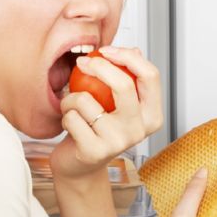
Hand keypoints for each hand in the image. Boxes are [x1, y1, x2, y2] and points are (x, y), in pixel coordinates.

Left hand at [52, 46, 163, 180]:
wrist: (80, 165)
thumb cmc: (98, 129)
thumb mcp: (115, 101)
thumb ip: (127, 76)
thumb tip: (135, 50)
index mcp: (152, 115)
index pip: (150, 75)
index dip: (127, 56)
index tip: (106, 51)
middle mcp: (139, 130)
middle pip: (124, 85)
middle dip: (98, 66)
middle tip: (82, 62)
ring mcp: (118, 142)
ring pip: (87, 101)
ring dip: (71, 97)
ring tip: (71, 105)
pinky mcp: (95, 151)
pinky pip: (72, 117)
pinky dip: (65, 115)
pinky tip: (69, 123)